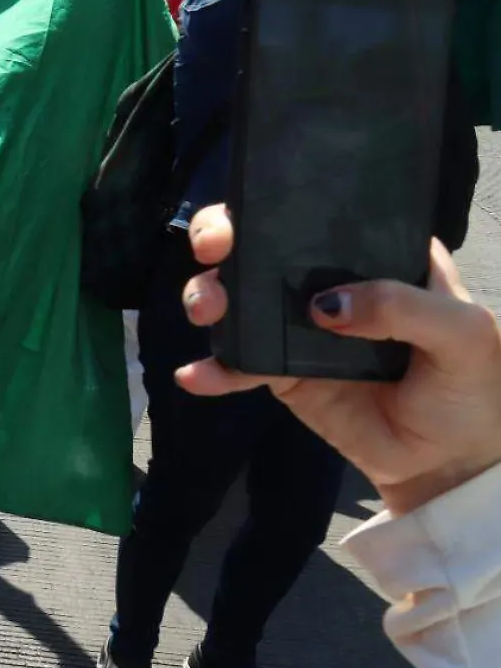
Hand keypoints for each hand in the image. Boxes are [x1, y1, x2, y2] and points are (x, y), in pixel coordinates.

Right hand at [177, 204, 500, 514]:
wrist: (448, 463)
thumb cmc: (470, 384)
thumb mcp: (464, 333)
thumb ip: (403, 308)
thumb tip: (324, 305)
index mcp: (379, 255)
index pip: (326, 215)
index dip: (283, 204)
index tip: (252, 210)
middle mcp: (332, 281)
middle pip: (264, 246)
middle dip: (225, 240)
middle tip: (212, 252)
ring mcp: (300, 326)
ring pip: (240, 297)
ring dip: (210, 296)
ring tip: (206, 312)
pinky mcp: (282, 372)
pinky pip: (239, 364)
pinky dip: (214, 368)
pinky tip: (196, 376)